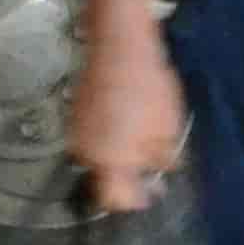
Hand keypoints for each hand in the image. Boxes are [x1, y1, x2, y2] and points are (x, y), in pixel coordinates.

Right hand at [69, 30, 188, 213]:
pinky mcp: (75, 114)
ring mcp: (76, 131)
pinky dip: (108, 138)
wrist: (119, 44)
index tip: (152, 191)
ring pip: (97, 158)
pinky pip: (92, 138)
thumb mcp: (168, 127)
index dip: (135, 201)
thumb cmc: (148, 89)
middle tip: (149, 166)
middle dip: (126, 178)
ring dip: (116, 158)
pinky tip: (126, 121)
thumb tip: (161, 174)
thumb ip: (164, 159)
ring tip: (140, 140)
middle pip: (104, 180)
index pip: (115, 200)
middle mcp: (86, 152)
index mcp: (109, 161)